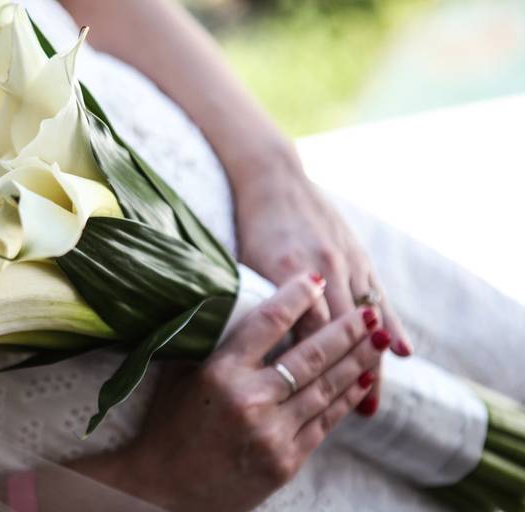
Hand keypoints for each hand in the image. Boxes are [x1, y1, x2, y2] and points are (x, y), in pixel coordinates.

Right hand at [74, 274, 388, 511]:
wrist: (163, 487)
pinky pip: (325, 422)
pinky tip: (363, 380)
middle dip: (346, 329)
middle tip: (369, 310)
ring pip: (326, 388)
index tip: (316, 280)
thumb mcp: (182, 375)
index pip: (268, 321)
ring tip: (376, 340)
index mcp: (220, 372)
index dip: (296, 296)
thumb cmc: (169, 425)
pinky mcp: (285, 461)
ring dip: (357, 361)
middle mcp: (250, 399)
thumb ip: (214, 341)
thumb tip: (241, 302)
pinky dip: (347, 398)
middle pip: (311, 355)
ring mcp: (271, 433)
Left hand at [233, 152, 412, 414]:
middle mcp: (324, 269)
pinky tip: (402, 350)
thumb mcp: (245, 263)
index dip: (311, 369)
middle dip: (348, 375)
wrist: (275, 180)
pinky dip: (390, 325)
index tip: (311, 403)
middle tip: (357, 415)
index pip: (306, 332)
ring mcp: (347, 262)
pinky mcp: (359, 255)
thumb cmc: (252, 226)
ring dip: (372, 360)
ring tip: (374, 399)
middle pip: (342, 333)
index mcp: (290, 273)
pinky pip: (379, 296)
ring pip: (366, 320)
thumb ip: (256, 302)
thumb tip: (249, 347)